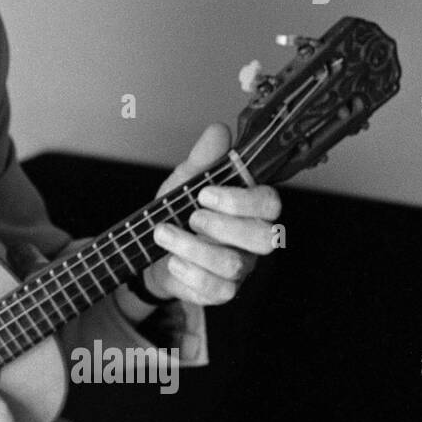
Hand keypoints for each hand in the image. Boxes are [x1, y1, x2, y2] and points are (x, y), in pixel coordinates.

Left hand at [144, 123, 281, 305]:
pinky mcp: (223, 291)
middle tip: (191, 216)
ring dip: (193, 247)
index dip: (240, 200)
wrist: (152, 250)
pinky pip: (218, 289)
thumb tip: (220, 131)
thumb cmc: (178, 213)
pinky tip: (172, 261)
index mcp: (250, 208)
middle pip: (264, 238)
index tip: (204, 193)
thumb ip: (203, 159)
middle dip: (223, 226)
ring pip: (235, 264)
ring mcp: (241, 268)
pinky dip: (190, 273)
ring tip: (164, 233)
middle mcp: (252, 239)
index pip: (270, 203)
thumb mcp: (185, 182)